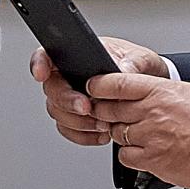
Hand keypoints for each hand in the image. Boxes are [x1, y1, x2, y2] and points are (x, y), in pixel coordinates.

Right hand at [30, 36, 167, 146]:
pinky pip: (68, 130)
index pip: (48, 54)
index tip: (41, 74)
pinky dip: (83, 135)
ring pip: (57, 112)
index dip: (39, 63)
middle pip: (52, 88)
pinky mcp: (77, 118)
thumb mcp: (142, 60)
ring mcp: (71, 97)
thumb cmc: (141, 68)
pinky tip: (101, 133)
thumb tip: (122, 71)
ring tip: (102, 123)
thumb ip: (133, 64)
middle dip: (67, 101)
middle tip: (87, 107)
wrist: (150, 90)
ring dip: (77, 122)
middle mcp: (69, 75)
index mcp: (79, 53)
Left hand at [88, 72, 189, 188]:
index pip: (118, 82)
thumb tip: (140, 92)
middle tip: (104, 111)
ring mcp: (150, 136)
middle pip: (110, 108)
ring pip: (117, 133)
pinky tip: (144, 151)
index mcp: (161, 90)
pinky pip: (126, 156)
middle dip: (103, 110)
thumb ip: (160, 91)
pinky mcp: (152, 160)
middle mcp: (152, 111)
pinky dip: (130, 154)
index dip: (99, 85)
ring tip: (137, 133)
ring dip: (121, 133)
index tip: (93, 86)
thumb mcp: (188, 93)